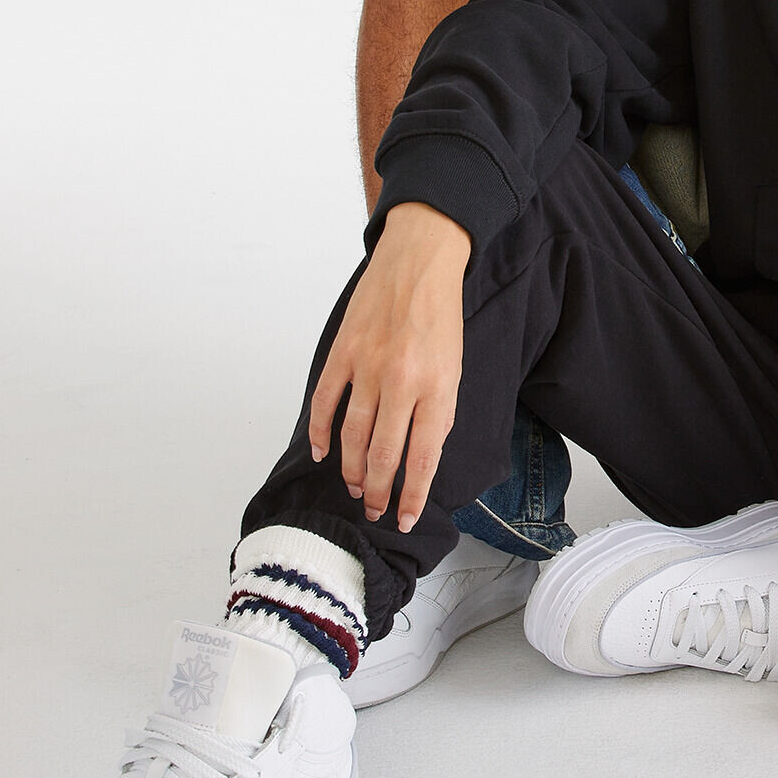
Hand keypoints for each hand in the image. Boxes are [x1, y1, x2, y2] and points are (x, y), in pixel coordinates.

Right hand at [307, 202, 470, 533]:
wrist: (420, 258)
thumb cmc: (441, 314)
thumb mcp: (457, 365)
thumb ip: (441, 410)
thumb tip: (424, 454)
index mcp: (438, 386)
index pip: (423, 458)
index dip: (412, 496)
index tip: (406, 519)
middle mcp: (402, 380)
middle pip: (381, 454)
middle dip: (377, 492)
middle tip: (374, 510)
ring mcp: (368, 365)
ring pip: (351, 436)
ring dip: (349, 470)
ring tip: (353, 488)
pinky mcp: (344, 351)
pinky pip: (325, 402)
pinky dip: (321, 432)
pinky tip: (323, 453)